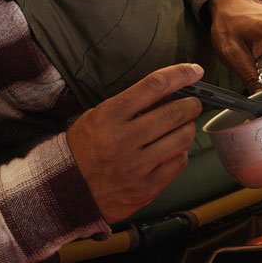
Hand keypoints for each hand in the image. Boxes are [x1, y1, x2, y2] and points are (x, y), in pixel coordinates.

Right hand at [65, 63, 203, 222]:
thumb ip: (133, 104)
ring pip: (182, 138)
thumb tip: (170, 91)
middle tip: (192, 103)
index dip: (180, 74)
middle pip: (174, 113)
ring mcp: (136, 166)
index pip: (153, 86)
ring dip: (188, 127)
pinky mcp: (146, 188)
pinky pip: (179, 163)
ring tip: (182, 126)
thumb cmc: (84, 149)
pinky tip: (173, 149)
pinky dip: (181, 152)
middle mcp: (122, 141)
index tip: (194, 71)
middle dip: (191, 104)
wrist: (67, 191)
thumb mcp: (98, 117)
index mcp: (108, 117)